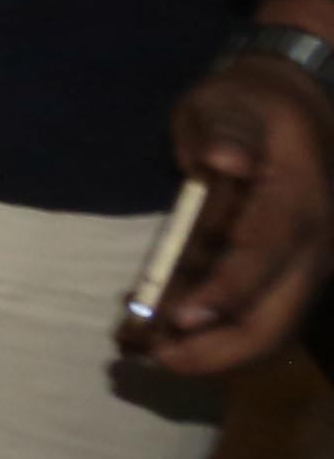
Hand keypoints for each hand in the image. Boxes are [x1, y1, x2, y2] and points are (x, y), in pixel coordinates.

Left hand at [137, 58, 333, 374]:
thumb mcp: (231, 99)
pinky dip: (215, 335)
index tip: (179, 317)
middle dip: (216, 351)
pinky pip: (260, 319)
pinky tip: (164, 330)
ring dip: (211, 353)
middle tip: (153, 358)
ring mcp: (307, 269)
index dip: (224, 291)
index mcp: (299, 202)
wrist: (299, 110)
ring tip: (146, 353)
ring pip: (269, 332)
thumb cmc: (252, 105)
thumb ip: (225, 126)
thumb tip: (225, 158)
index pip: (264, 255)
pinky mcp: (291, 280)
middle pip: (275, 320)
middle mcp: (314, 248)